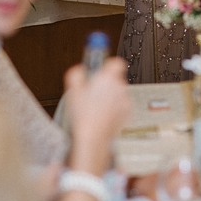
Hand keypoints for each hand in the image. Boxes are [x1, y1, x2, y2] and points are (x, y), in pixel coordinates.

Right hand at [63, 57, 130, 174]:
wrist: (93, 138)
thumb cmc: (84, 115)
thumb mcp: (72, 89)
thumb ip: (76, 73)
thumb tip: (80, 70)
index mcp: (108, 78)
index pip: (116, 62)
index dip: (108, 64)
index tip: (101, 68)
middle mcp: (120, 88)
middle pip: (116, 78)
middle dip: (106, 83)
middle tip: (93, 91)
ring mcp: (125, 101)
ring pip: (118, 92)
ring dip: (110, 96)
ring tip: (95, 106)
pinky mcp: (127, 113)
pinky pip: (120, 105)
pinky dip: (114, 108)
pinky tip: (102, 114)